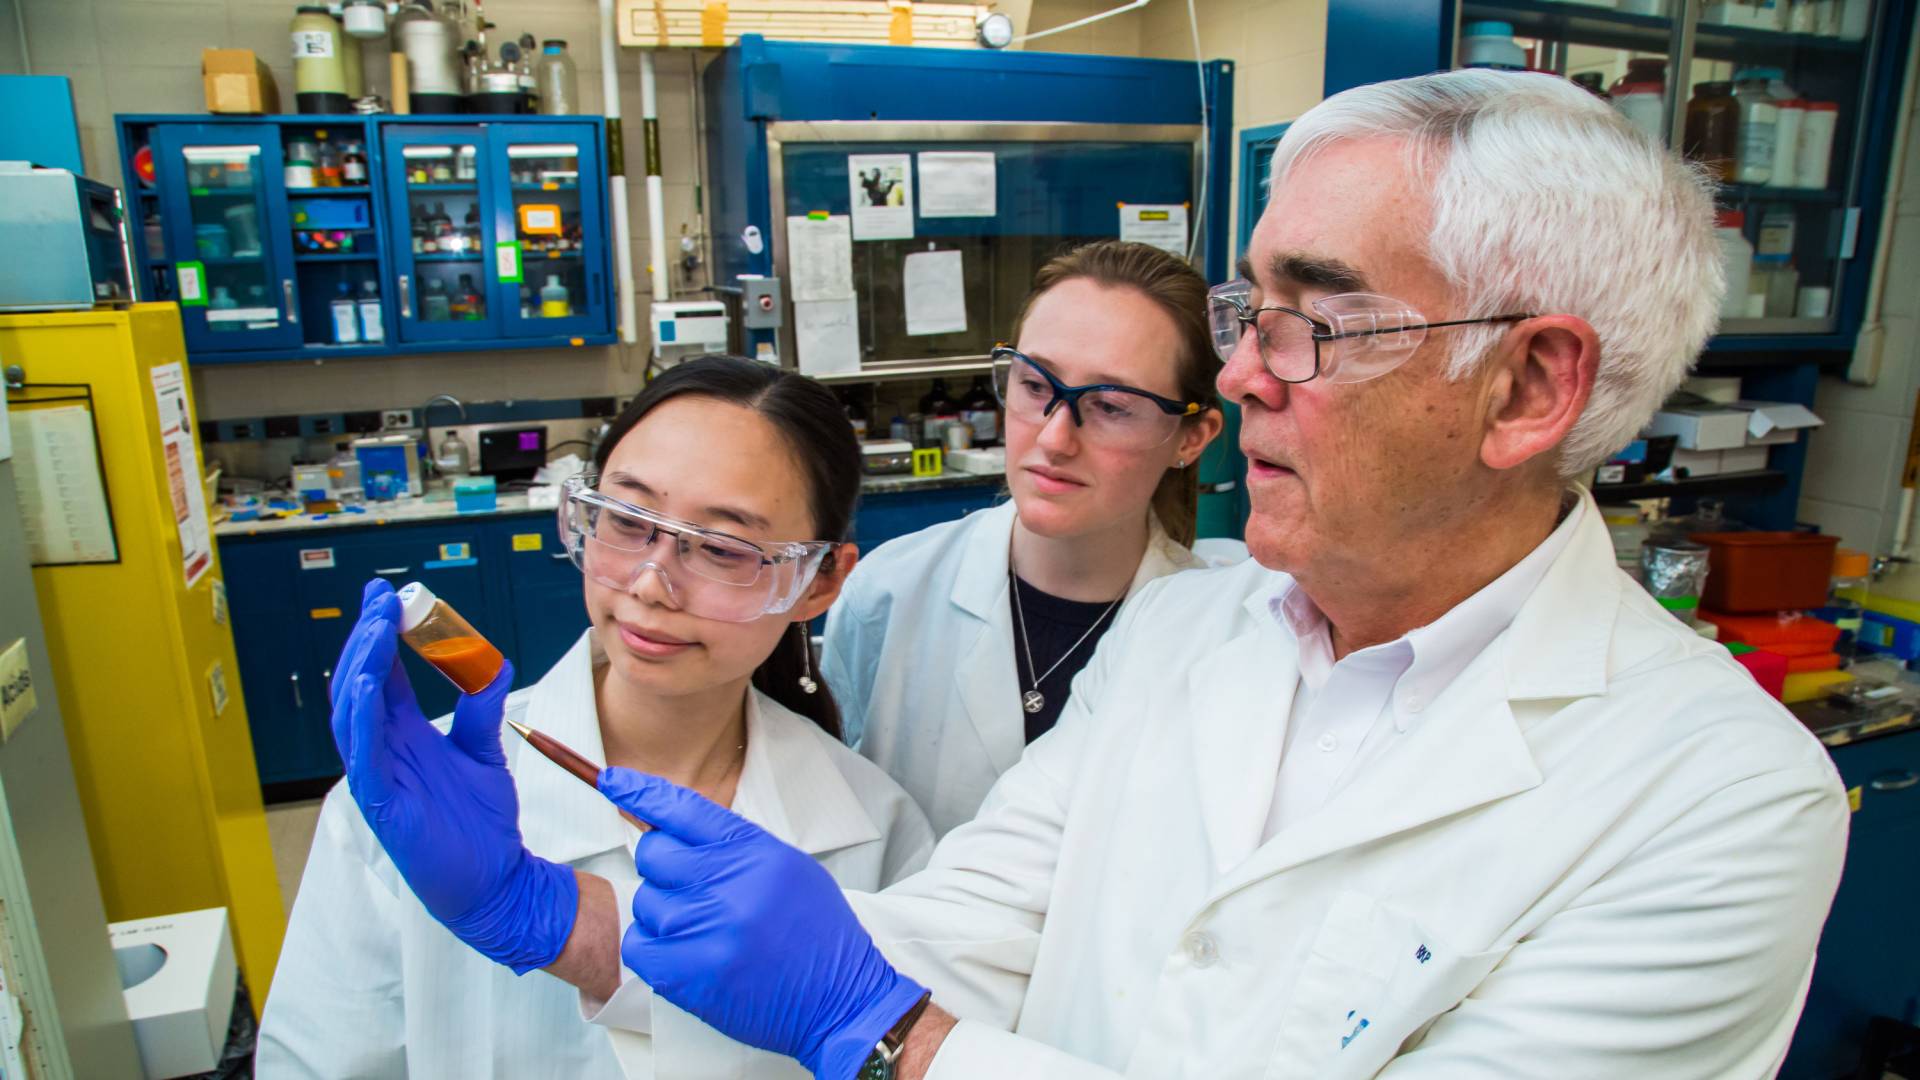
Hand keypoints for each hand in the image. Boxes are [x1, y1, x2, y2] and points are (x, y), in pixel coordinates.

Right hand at [330, 579, 577, 973]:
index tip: (388, 596)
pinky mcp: (381, 804)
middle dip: (366, 639)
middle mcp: (383, 751)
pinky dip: (362, 718)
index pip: (382, 675)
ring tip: (376, 628)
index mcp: (403, 735)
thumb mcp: (484, 750)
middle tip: (381, 600)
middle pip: (359, 685)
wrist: (497, 879)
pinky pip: (362, 755)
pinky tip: (370, 684)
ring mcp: (377, 776)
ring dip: (361, 667)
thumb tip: (495, 663)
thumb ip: (481, 707)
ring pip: (352, 713)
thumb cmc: (482, 822)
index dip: (380, 635)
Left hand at [599, 768, 926, 1079]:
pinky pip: (639, 945)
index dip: (640, 790)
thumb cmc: (815, 931)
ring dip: (665, 914)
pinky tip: (686, 954)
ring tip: (706, 931)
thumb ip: (731, 846)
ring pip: (646, 902)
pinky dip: (653, 949)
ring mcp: (707, 929)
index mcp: (753, 849)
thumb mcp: (784, 866)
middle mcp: (728, 883)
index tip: (611, 779)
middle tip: (695, 891)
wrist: (840, 997)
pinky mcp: (691, 974)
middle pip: (653, 854)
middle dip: (664, 868)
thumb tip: (670, 828)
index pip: (682, 808)